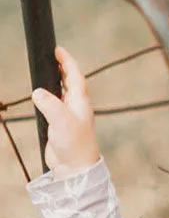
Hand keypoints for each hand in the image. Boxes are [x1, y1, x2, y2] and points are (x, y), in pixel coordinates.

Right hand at [30, 47, 99, 177]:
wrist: (75, 168)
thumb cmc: (75, 145)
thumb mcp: (62, 122)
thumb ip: (50, 105)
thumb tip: (38, 92)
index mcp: (81, 103)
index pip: (75, 76)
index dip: (68, 62)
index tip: (58, 50)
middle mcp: (76, 107)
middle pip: (71, 82)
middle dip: (63, 68)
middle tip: (53, 56)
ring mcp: (69, 116)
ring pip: (63, 93)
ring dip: (57, 81)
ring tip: (49, 71)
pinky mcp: (60, 125)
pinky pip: (55, 105)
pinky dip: (50, 96)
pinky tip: (43, 96)